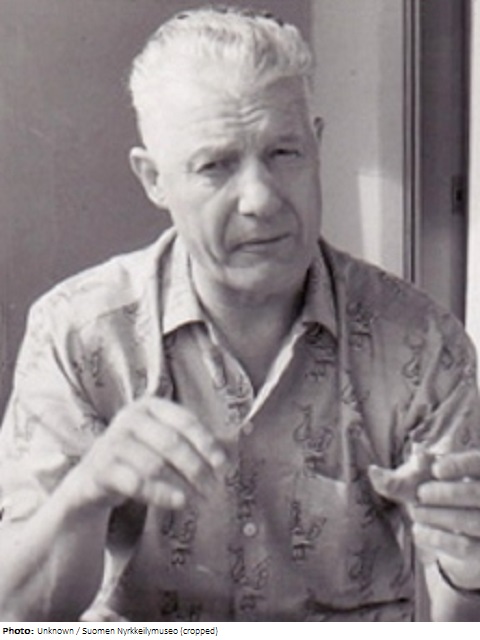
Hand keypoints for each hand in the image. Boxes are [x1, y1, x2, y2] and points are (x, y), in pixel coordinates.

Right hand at [64, 397, 226, 511]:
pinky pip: (135, 482)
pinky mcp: (100, 467)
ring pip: (156, 464)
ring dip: (183, 485)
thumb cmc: (141, 458)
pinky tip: (179, 503)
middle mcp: (129, 417)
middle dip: (197, 468)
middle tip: (215, 490)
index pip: (186, 421)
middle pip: (172, 443)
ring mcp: (112, 441)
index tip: (225, 466)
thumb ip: (199, 444)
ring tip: (200, 500)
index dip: (208, 443)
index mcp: (151, 405)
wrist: (95, 479)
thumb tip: (237, 447)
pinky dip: (161, 494)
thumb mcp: (167, 444)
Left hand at [369, 450, 479, 589]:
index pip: (477, 462)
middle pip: (477, 493)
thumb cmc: (431, 499)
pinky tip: (418, 531)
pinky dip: (436, 537)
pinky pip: (463, 546)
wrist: (450, 534)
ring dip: (438, 515)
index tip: (435, 468)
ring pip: (471, 521)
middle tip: (422, 494)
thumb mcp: (414, 485)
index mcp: (478, 473)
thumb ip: (395, 480)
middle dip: (446, 493)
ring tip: (417, 512)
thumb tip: (372, 471)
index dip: (459, 464)